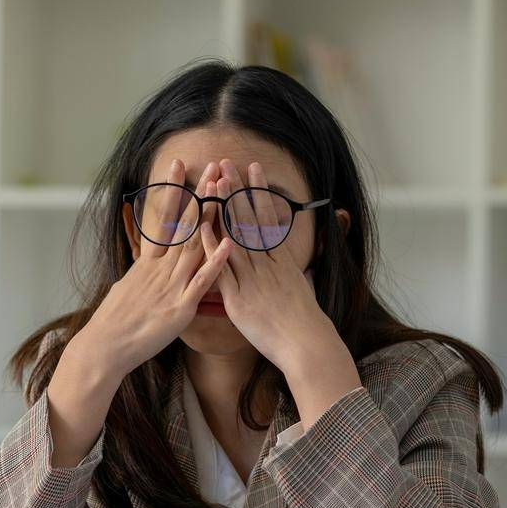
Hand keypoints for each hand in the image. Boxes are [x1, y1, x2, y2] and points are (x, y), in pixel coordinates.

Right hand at [75, 158, 232, 379]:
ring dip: (212, 217)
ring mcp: (171, 286)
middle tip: (213, 166)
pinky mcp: (180, 307)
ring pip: (195, 245)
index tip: (179, 164)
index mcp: (148, 263)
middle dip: (200, 194)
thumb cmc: (113, 322)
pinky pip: (202, 282)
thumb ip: (141, 274)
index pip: (163, 218)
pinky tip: (229, 243)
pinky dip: (216, 262)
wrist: (105, 347)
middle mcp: (160, 269)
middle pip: (185, 224)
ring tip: (225, 190)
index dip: (172, 190)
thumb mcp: (126, 288)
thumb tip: (143, 266)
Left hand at [198, 158, 361, 429]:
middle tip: (226, 163)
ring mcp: (252, 279)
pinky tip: (201, 228)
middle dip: (237, 190)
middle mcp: (266, 264)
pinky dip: (211, 248)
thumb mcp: (299, 288)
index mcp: (281, 260)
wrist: (305, 344)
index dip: (258, 192)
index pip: (267, 218)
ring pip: (234, 237)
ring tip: (213, 183)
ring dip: (223, 209)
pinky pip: (221, 269)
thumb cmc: (303, 322)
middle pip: (249, 220)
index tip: (252, 169)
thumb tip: (286, 261)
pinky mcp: (238, 298)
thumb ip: (288, 271)